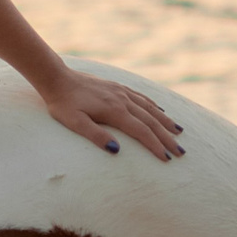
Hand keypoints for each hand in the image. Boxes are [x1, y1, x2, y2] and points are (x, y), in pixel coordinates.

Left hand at [34, 67, 185, 160]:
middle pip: (151, 121)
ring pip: (149, 108)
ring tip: (179, 132)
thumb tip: (116, 150)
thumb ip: (94, 135)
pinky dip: (153, 105)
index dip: (155, 146)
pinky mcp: (117, 86)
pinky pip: (141, 97)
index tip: (167, 158)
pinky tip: (160, 110)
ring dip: (165, 121)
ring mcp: (121, 92)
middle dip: (167, 138)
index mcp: (114, 111)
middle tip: (181, 152)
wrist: (56, 78)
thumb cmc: (62, 104)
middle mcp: (123, 100)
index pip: (141, 131)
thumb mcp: (73, 122)